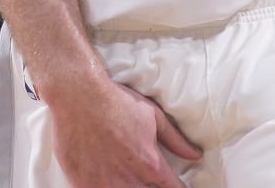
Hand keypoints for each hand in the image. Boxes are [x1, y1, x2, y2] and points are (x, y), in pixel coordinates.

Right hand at [46, 78, 200, 187]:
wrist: (78, 96)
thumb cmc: (116, 102)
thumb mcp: (152, 116)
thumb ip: (176, 140)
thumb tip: (195, 155)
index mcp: (150, 163)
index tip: (179, 187)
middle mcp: (130, 179)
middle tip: (149, 181)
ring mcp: (105, 185)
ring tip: (129, 180)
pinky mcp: (83, 185)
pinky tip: (109, 182)